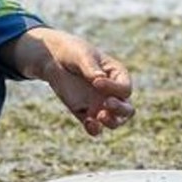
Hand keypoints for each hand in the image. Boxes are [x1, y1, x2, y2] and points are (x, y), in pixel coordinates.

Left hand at [2, 27, 133, 135]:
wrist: (54, 60)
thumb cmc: (73, 52)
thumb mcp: (82, 55)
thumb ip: (90, 67)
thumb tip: (99, 79)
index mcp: (118, 76)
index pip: (125, 89)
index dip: (114, 88)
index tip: (96, 82)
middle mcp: (113, 93)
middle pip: (127, 109)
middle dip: (120, 110)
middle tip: (107, 103)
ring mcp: (100, 105)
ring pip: (115, 122)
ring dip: (111, 122)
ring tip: (100, 117)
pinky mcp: (86, 114)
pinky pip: (95, 128)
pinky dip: (94, 129)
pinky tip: (88, 123)